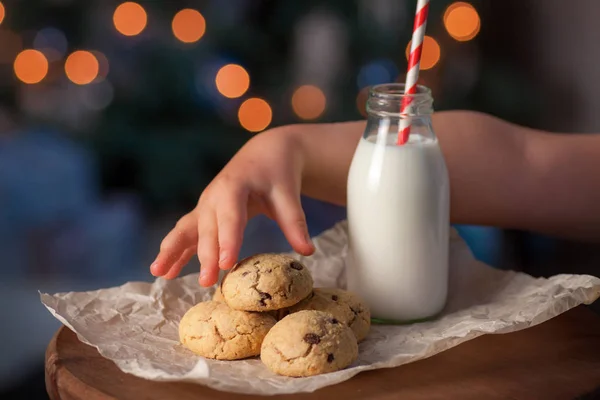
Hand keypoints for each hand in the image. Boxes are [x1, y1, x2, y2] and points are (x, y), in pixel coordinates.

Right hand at [149, 127, 314, 286]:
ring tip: (159, 273)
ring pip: (186, 229)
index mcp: (235, 186)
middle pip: (208, 228)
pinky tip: (163, 271)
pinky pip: (186, 232)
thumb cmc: (278, 173)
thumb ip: (295, 222)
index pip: (231, 217)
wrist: (265, 152)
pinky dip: (174, 250)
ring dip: (172, 250)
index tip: (227, 264)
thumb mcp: (288, 193)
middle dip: (206, 255)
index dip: (228, 240)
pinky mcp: (204, 212)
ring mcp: (206, 204)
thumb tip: (308, 252)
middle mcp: (214, 195)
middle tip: (207, 282)